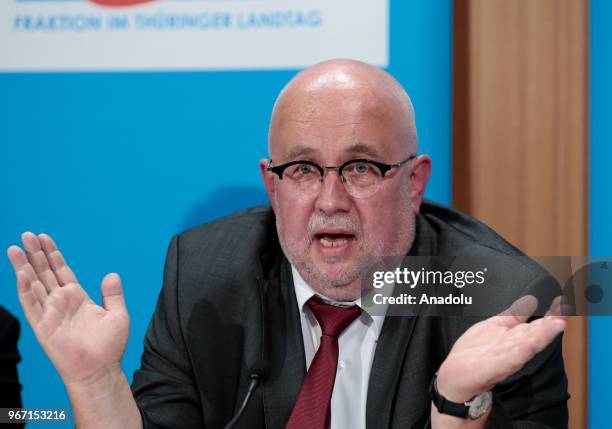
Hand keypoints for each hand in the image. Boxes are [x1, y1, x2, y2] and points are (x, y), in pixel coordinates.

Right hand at [7, 232, 129, 385]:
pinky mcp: (43, 326)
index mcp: (77, 297)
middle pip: (44, 272)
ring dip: (24, 266)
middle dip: (35, 253)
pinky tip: (22, 273)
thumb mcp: (118, 315)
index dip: (52, 254)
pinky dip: (26, 289)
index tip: (44, 237)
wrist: (100, 369)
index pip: (61, 270)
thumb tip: (112, 274)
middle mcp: (61, 302)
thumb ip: (113, 294)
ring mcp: (50, 313)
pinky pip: (32, 305)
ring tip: (16, 248)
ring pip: (33, 284)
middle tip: (27, 234)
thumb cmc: (109, 346)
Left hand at [436, 295, 565, 402]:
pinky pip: (510, 359)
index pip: (537, 324)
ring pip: (527, 345)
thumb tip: (531, 299)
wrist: (455, 375)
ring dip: (542, 335)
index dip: (550, 314)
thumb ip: (514, 315)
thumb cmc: (476, 351)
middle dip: (550, 325)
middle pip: (535, 334)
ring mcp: (505, 357)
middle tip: (565, 312)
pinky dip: (521, 351)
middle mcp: (514, 348)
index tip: (562, 302)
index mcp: (515, 337)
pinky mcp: (494, 367)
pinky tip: (530, 343)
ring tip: (557, 324)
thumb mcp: (495, 326)